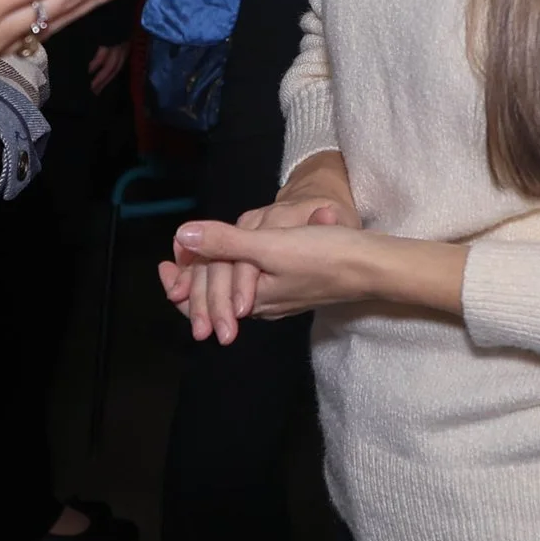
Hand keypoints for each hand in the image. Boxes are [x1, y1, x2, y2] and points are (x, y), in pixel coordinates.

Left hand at [161, 151, 362, 340]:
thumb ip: (226, 243)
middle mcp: (263, 303)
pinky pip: (252, 284)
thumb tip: (183, 236)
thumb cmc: (327, 256)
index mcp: (253, 297)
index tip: (165, 268)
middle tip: (169, 269)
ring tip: (194, 261)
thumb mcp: (271, 246)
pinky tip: (237, 256)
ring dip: (211, 277)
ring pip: (233, 291)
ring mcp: (280, 297)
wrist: (374, 267)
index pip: (205, 299)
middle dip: (192, 284)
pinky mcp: (294, 287)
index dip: (181, 285)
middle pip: (217, 298)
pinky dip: (234, 270)